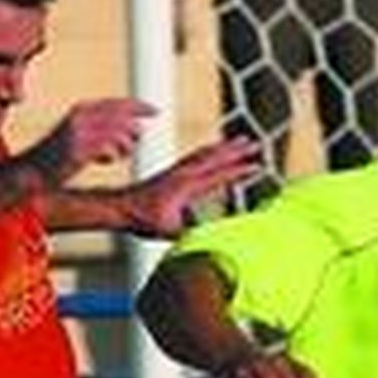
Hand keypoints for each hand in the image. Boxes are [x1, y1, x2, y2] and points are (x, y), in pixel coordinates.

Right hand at [26, 99, 156, 186]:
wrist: (34, 170)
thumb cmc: (60, 156)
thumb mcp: (81, 134)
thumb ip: (102, 127)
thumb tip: (134, 128)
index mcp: (82, 108)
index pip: (118, 103)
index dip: (139, 106)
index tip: (156, 111)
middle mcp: (82, 116)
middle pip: (122, 118)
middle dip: (134, 131)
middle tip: (133, 143)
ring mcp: (80, 133)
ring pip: (120, 134)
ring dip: (124, 147)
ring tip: (115, 155)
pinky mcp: (80, 150)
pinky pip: (110, 149)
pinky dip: (112, 156)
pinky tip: (104, 160)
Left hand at [123, 137, 262, 237]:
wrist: (122, 207)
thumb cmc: (142, 220)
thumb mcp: (167, 230)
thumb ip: (189, 231)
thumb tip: (210, 235)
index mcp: (186, 187)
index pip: (218, 176)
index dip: (238, 171)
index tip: (256, 166)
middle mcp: (183, 174)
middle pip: (215, 157)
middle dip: (236, 150)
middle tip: (254, 143)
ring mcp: (177, 171)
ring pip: (205, 153)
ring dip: (224, 146)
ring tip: (240, 141)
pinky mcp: (172, 172)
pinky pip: (195, 156)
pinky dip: (209, 150)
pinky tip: (214, 150)